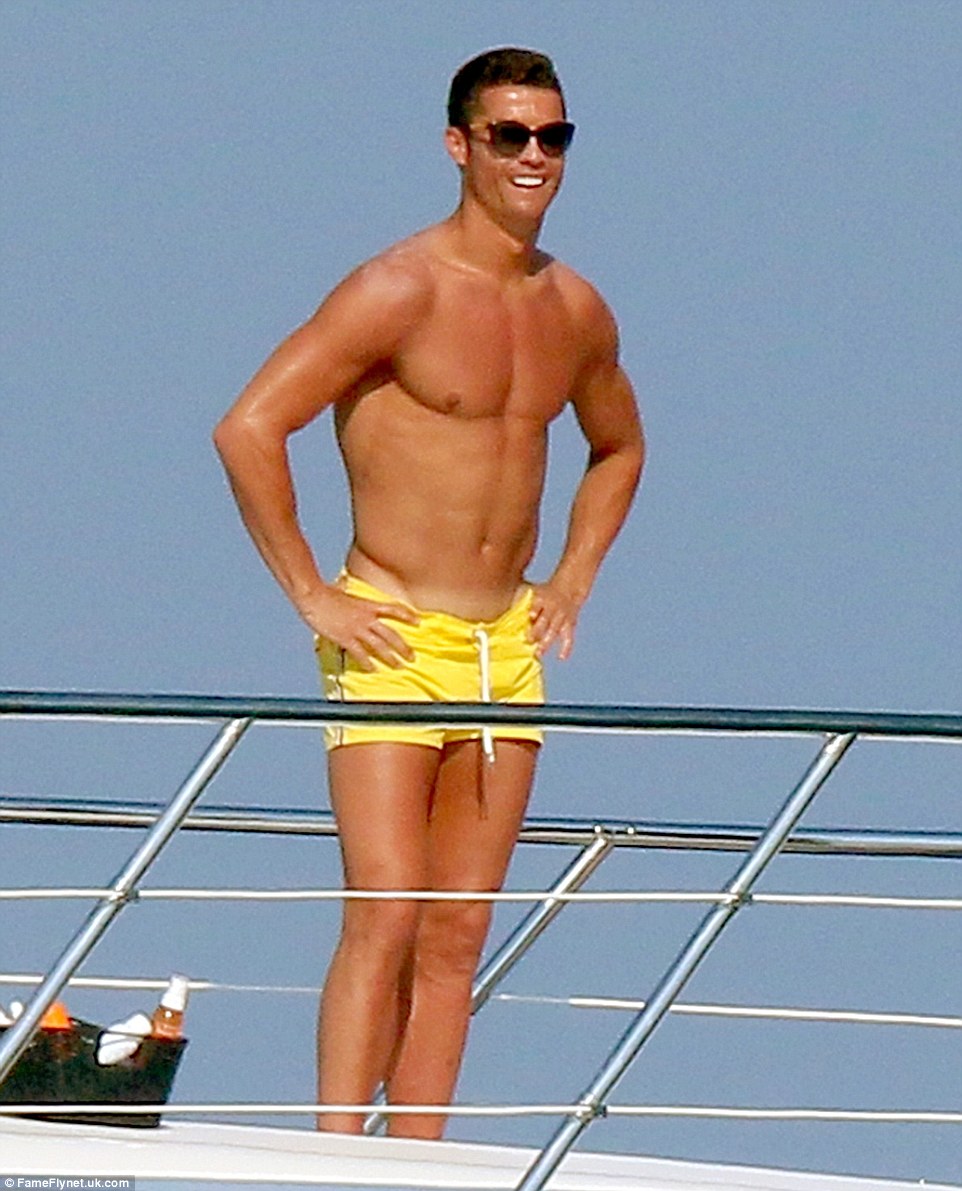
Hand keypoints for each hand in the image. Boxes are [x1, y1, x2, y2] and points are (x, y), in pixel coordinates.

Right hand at [302, 585, 418, 670]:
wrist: (313, 596)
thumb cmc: (325, 592)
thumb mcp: (343, 592)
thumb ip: (350, 596)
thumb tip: (346, 589)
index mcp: (368, 605)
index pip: (393, 609)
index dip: (407, 615)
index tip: (418, 621)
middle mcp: (366, 618)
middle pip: (391, 634)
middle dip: (403, 647)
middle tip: (412, 657)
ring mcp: (357, 628)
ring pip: (379, 646)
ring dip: (391, 657)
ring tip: (399, 666)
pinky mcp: (346, 638)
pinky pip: (360, 653)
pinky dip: (367, 662)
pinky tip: (373, 669)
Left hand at [528, 581, 582, 660]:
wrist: (569, 587)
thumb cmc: (546, 592)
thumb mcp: (535, 591)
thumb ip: (522, 598)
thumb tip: (507, 608)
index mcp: (542, 599)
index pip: (538, 606)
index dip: (534, 611)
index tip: (530, 617)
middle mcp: (552, 608)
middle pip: (545, 620)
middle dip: (537, 631)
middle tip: (529, 641)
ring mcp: (561, 617)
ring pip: (554, 631)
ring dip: (546, 642)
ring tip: (539, 653)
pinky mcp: (569, 625)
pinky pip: (568, 637)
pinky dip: (566, 648)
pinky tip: (561, 657)